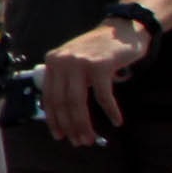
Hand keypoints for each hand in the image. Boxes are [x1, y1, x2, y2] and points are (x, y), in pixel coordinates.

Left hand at [41, 17, 147, 147]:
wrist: (123, 30)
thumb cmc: (100, 51)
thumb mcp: (75, 63)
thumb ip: (67, 82)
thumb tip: (63, 116)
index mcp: (53, 62)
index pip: (48, 96)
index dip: (54, 119)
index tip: (59, 135)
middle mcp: (62, 61)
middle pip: (61, 102)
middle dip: (69, 126)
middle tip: (79, 142)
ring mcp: (80, 63)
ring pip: (77, 102)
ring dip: (84, 124)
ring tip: (91, 138)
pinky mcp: (100, 65)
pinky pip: (103, 96)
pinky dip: (110, 111)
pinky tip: (116, 121)